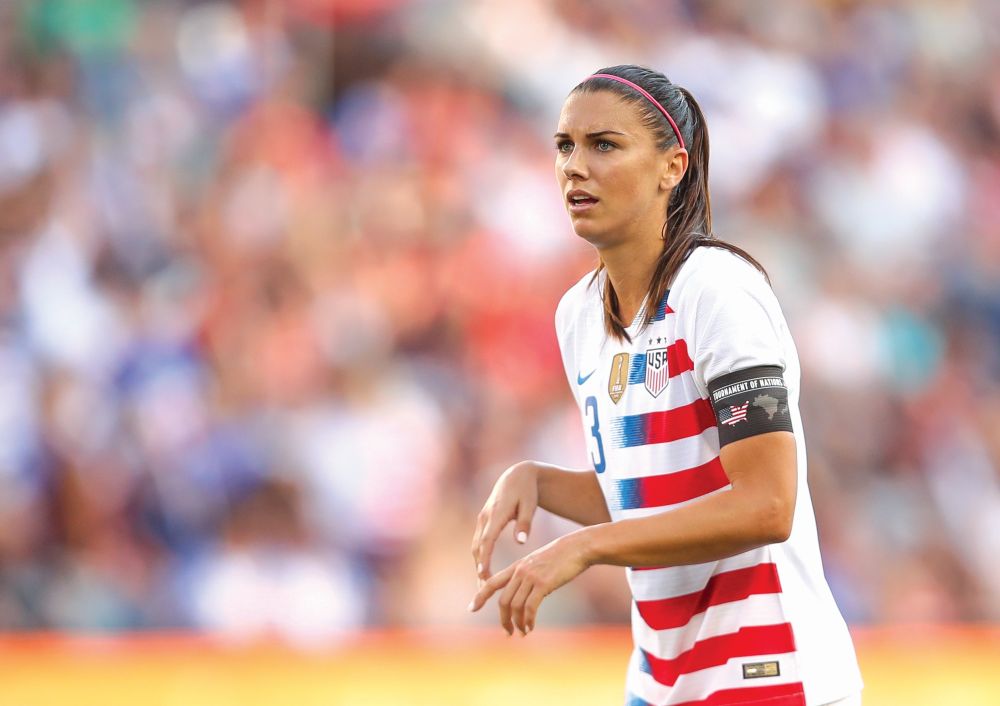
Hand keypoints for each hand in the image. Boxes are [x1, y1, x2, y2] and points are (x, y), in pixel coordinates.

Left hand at [468, 531, 590, 635]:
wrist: (577, 547)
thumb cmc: (562, 556)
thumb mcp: (539, 562)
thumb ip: (529, 575)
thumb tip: (526, 590)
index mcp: (517, 567)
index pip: (491, 582)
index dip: (480, 596)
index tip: (471, 608)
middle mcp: (520, 572)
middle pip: (503, 600)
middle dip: (503, 620)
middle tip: (507, 633)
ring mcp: (531, 577)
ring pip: (515, 606)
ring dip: (517, 624)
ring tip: (522, 633)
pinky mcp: (543, 584)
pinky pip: (530, 608)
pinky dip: (529, 621)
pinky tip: (531, 627)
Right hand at [471, 461, 538, 581]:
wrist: (517, 475)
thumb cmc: (527, 491)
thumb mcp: (530, 505)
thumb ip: (525, 524)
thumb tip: (521, 543)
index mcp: (496, 514)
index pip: (488, 540)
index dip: (485, 559)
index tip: (484, 576)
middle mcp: (485, 517)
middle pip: (478, 547)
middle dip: (479, 568)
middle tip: (483, 589)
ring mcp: (482, 518)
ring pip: (476, 545)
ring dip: (478, 564)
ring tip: (482, 585)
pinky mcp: (484, 520)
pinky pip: (479, 541)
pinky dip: (480, 556)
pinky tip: (484, 570)